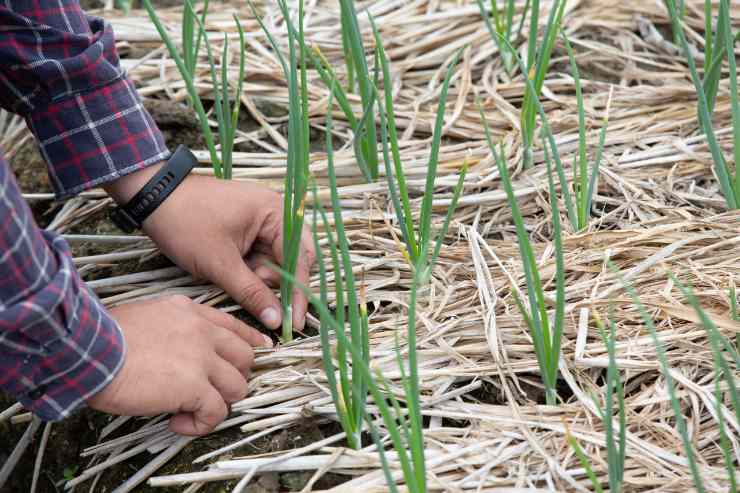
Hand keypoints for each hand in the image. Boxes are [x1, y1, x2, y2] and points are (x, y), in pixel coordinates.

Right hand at [87, 296, 271, 434]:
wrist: (91, 349)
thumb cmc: (106, 336)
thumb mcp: (147, 315)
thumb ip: (172, 326)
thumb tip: (175, 350)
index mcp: (191, 312)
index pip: (235, 326)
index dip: (250, 343)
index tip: (258, 352)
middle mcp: (203, 332)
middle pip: (245, 357)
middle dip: (234, 377)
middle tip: (211, 391)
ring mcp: (202, 358)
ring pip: (238, 387)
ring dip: (219, 403)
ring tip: (189, 410)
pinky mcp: (196, 386)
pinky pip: (216, 412)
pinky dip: (200, 424)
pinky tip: (177, 423)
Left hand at [105, 168, 315, 331]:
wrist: (152, 198)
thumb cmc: (186, 223)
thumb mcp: (219, 263)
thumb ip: (252, 293)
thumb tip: (276, 321)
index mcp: (276, 212)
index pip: (301, 257)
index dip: (298, 291)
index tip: (294, 321)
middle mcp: (276, 214)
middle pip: (295, 259)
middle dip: (279, 283)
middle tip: (261, 300)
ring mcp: (262, 221)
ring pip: (277, 261)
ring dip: (263, 278)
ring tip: (236, 280)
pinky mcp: (249, 229)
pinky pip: (262, 256)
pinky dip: (252, 271)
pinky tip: (234, 274)